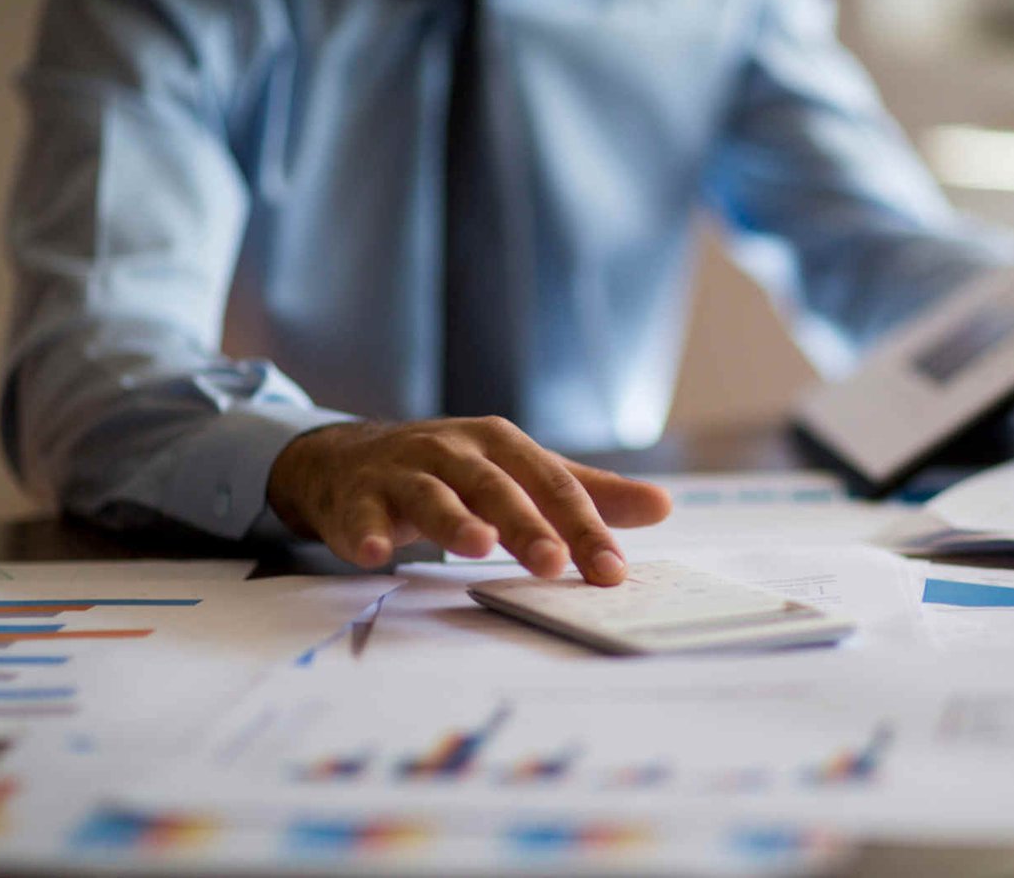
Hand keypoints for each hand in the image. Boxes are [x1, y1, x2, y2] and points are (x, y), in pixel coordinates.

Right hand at [266, 417, 672, 583]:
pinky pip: (361, 516)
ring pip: (432, 495)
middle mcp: (453, 450)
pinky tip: (375, 556)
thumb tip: (663, 505)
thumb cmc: (451, 470)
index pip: (553, 485)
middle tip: (553, 563)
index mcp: (502, 444)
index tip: (612, 571)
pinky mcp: (356, 497)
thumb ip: (586, 492)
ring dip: (454, 521)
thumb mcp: (519, 472)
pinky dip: (367, 533)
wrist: (350, 458)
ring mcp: (402, 471)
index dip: (583, 527)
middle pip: (496, 487)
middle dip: (525, 524)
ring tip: (477, 547)